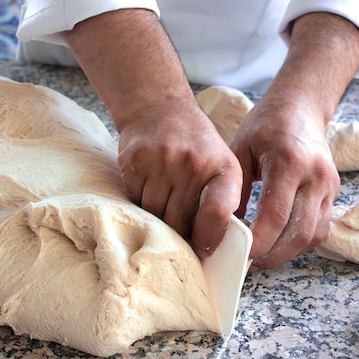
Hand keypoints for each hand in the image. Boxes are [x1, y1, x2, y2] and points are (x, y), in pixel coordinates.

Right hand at [118, 97, 242, 257]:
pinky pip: (135, 200)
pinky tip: (148, 187)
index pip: (218, 212)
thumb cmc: (195, 147)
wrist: (160, 109)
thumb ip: (221, 203)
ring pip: (154, 214)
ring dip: (156, 217)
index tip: (202, 250)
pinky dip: (139, 202)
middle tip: (177, 228)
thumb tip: (209, 249)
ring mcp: (162, 160)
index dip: (209, 237)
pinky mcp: (135, 161)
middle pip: (179, 221)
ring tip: (162, 202)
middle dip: (178, 231)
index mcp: (223, 168)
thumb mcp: (221, 166)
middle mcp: (193, 163)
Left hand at [231, 98, 339, 268]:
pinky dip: (299, 242)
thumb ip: (235, 188)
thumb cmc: (265, 126)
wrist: (300, 108)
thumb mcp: (240, 149)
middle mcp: (315, 175)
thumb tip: (226, 227)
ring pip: (314, 234)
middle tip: (249, 263)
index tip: (241, 254)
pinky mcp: (333, 191)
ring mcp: (329, 184)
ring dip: (288, 253)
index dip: (260, 241)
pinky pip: (320, 227)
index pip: (277, 214)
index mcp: (289, 161)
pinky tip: (278, 243)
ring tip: (261, 257)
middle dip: (273, 255)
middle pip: (299, 231)